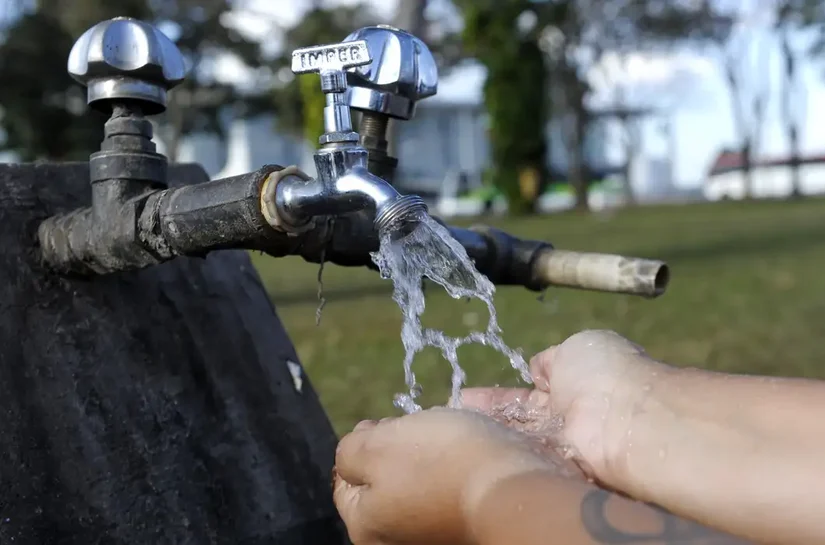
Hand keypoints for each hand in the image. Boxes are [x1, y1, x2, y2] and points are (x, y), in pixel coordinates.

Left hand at [332, 408, 577, 544]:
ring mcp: (433, 537)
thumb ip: (349, 451)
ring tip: (447, 438)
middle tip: (417, 429)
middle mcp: (397, 542)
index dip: (361, 444)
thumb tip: (352, 454)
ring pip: (418, 485)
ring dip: (427, 459)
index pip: (345, 482)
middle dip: (396, 451)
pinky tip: (467, 456)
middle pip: (384, 484)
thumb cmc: (439, 462)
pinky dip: (454, 472)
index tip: (382, 423)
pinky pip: (449, 493)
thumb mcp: (376, 446)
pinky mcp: (465, 528)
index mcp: (366, 527)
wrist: (516, 488)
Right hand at [462, 329, 665, 485]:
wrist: (626, 418)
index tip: (468, 395)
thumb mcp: (576, 348)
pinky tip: (468, 445)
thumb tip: (537, 368)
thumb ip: (552, 360)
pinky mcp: (556, 467)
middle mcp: (566, 416)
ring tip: (452, 428)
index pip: (529, 391)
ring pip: (517, 437)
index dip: (500, 395)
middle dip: (488, 415)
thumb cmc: (604, 373)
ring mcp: (560, 444)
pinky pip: (523, 456)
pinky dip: (498, 450)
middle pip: (518, 418)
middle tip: (453, 413)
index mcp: (574, 382)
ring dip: (488, 432)